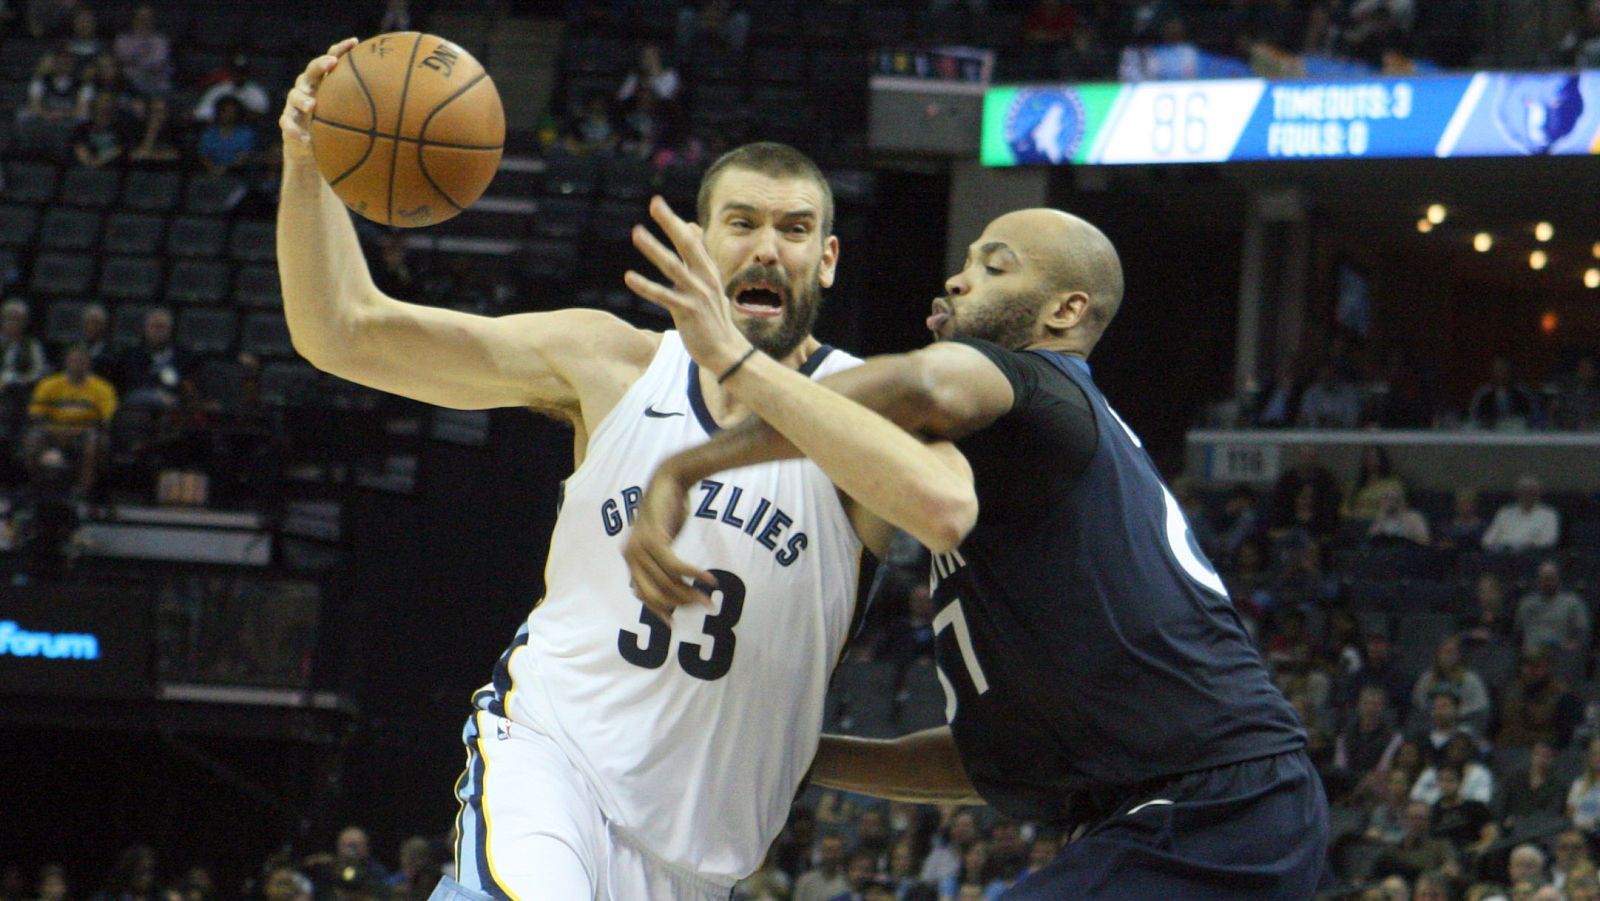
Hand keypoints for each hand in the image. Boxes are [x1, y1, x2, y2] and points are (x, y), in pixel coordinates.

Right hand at [280, 38, 358, 164]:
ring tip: (312, 106)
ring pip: (294, 95)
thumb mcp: (351, 116)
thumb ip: (366, 106)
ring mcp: (295, 106)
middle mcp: (308, 90)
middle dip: (320, 65)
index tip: (355, 42)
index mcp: (324, 83)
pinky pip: (287, 124)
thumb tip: (402, 103)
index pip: (331, 60)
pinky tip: (304, 137)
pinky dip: (294, 129)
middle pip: (310, 71)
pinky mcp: (287, 124)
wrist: (311, 152)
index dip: (340, 50)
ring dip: (302, 99)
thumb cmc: (336, 129)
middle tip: (332, 63)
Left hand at [623, 463, 714, 623]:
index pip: (642, 595)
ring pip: (667, 583)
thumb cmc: (668, 509)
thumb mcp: (662, 539)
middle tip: (703, 607)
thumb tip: (671, 585)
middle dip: (680, 605)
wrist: (669, 479)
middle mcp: (630, 556)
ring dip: (691, 593)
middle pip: (655, 594)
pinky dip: (693, 575)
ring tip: (709, 597)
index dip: (658, 611)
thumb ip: (660, 562)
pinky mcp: (654, 540)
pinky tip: (708, 579)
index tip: (674, 623)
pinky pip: (675, 567)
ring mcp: (640, 548)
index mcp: (631, 558)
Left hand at [624, 196, 749, 374]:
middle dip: (670, 223)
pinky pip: (664, 296)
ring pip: (673, 266)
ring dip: (654, 248)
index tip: (656, 202)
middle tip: (654, 203)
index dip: (674, 222)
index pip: (691, 240)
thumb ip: (700, 256)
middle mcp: (705, 278)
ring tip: (637, 232)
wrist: (726, 351)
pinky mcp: (688, 311)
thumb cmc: (713, 317)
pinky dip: (646, 287)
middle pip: (686, 244)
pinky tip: (629, 277)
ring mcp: (697, 294)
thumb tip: (693, 226)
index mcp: (708, 270)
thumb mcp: (709, 282)